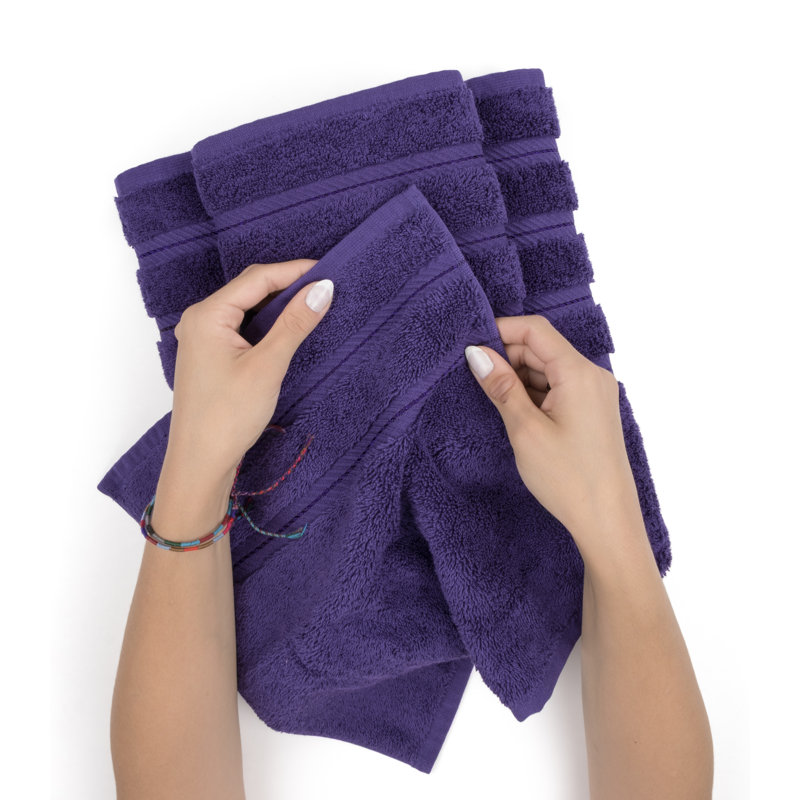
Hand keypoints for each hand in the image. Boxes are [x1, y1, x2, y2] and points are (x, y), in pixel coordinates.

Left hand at [166, 259, 333, 481]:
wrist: (200, 462)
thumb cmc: (226, 417)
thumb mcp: (267, 366)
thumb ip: (294, 324)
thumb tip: (322, 290)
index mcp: (207, 315)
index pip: (257, 279)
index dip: (294, 271)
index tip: (329, 271)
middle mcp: (200, 319)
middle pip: (251, 289)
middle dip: (288, 285)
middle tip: (325, 287)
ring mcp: (203, 338)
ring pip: (248, 308)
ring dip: (279, 305)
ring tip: (313, 304)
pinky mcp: (211, 355)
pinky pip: (243, 327)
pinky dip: (268, 324)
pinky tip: (289, 328)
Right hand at [464, 315, 642, 553]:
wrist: (607, 521)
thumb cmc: (569, 478)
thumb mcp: (525, 430)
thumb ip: (501, 386)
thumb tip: (477, 354)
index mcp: (579, 373)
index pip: (536, 330)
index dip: (501, 331)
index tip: (471, 346)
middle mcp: (593, 376)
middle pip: (542, 348)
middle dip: (508, 357)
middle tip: (477, 380)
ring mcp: (595, 393)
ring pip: (548, 369)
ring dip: (519, 378)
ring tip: (496, 403)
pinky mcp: (593, 410)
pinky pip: (559, 387)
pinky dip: (534, 393)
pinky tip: (517, 413)